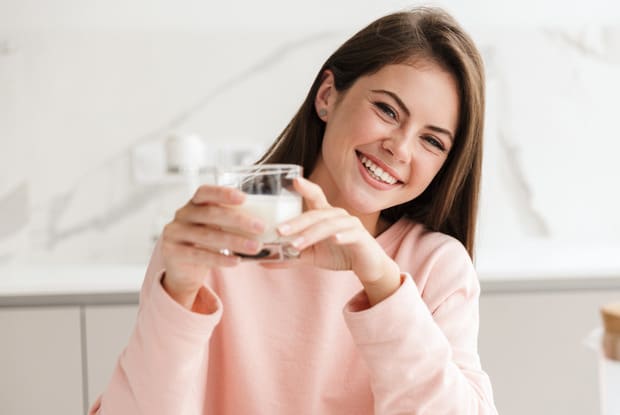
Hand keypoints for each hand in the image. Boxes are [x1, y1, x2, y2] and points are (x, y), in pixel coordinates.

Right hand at [160, 185, 265, 308]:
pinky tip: (237, 261)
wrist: (181, 271)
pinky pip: (199, 255)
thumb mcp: (215, 228)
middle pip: (210, 214)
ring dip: (235, 241)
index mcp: (193, 204)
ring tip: (256, 247)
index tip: (244, 198)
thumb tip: (268, 223)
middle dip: (238, 220)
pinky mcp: (173, 253)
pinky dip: (220, 258)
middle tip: (261, 227)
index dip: (223, 193)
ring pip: (207, 236)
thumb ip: (231, 222)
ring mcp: (174, 234)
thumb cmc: (205, 244)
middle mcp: (182, 215)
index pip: (204, 192)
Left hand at [275, 178, 400, 304]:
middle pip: (315, 214)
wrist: (368, 266)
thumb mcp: (311, 255)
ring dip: (311, 234)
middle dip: (296, 222)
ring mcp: (350, 225)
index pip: (315, 196)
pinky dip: (342, 236)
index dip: (306, 187)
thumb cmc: (339, 254)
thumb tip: (262, 261)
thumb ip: (290, 256)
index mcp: (325, 215)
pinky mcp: (361, 237)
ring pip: (329, 226)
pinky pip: (350, 234)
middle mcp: (337, 215)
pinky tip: (334, 240)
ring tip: (296, 244)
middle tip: (279, 231)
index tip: (293, 180)